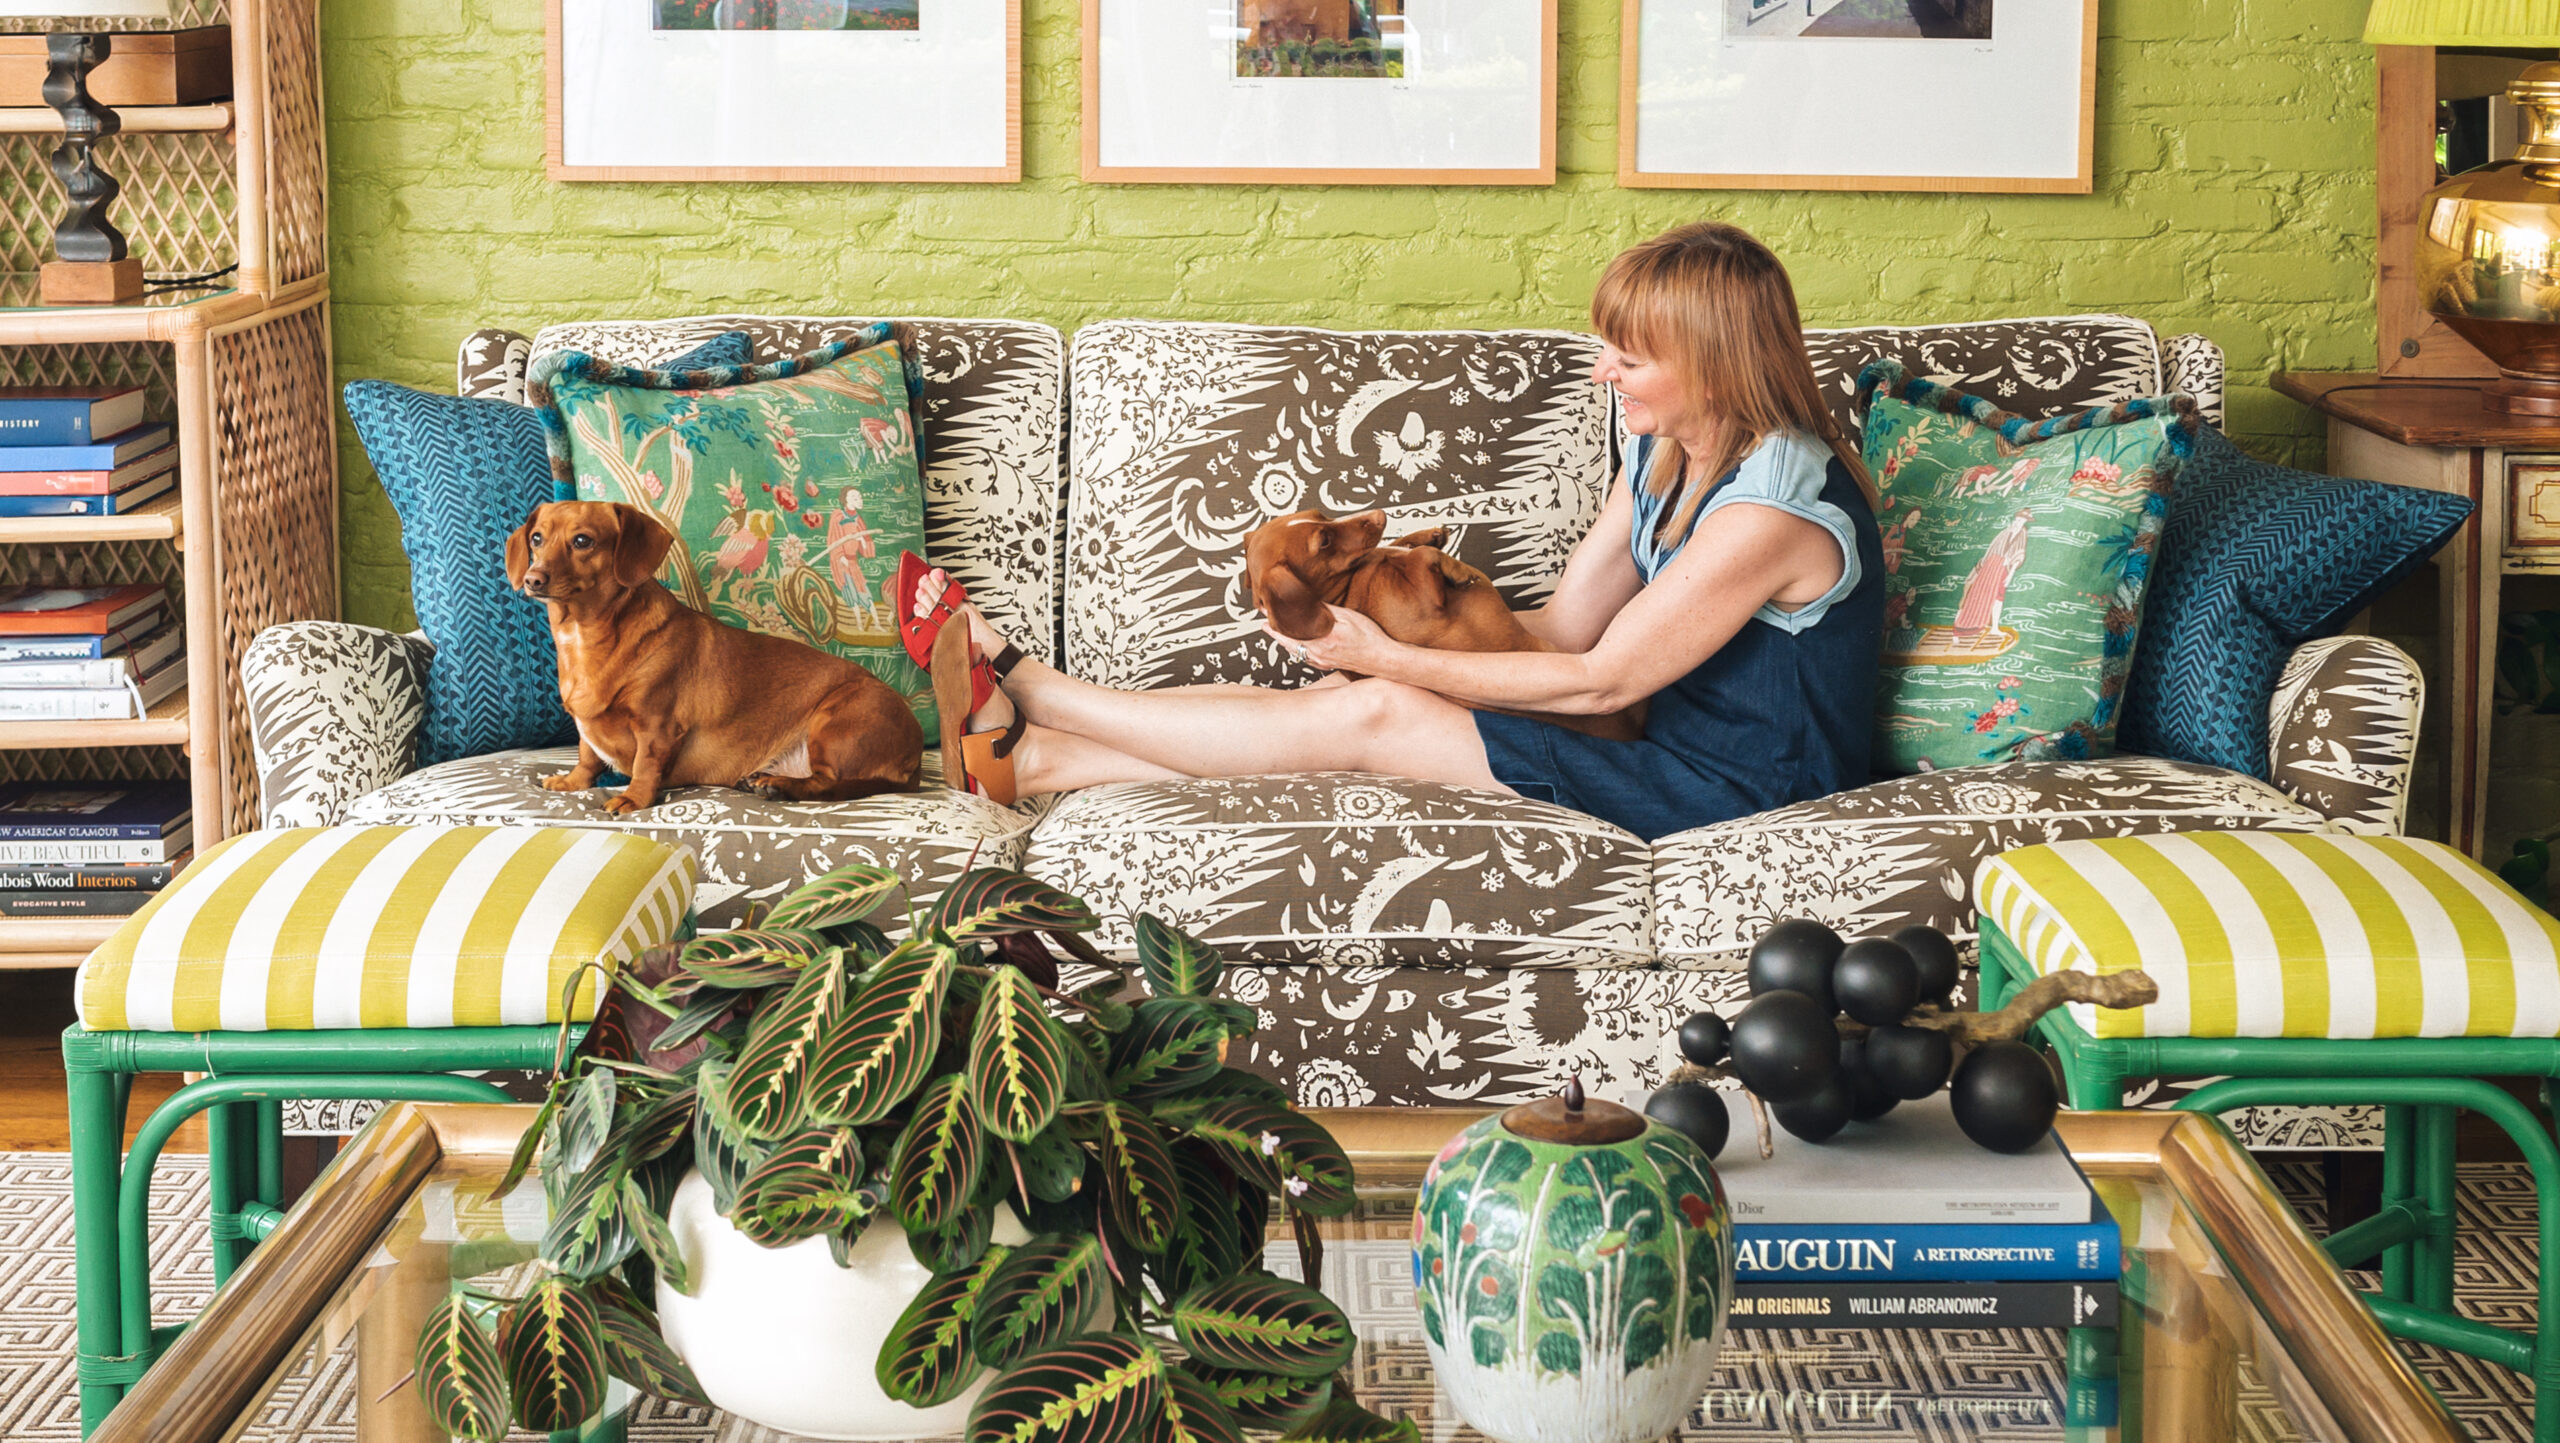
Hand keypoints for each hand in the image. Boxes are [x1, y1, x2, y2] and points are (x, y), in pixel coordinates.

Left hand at [1264, 606, 1397, 673]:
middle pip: (1288, 641)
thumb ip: (1327, 611)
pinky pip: (1305, 658)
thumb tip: (1308, 603)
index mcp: (1321, 638)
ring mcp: (1321, 661)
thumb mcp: (1349, 617)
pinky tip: (1296, 647)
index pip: (1290, 628)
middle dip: (1274, 631)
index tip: (1265, 611)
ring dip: (1283, 641)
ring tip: (1274, 632)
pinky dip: (1296, 650)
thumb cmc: (1369, 638)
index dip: (1275, 620)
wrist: (1382, 659)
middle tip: (1264, 623)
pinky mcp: (1326, 665)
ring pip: (1295, 651)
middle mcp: (1317, 652)